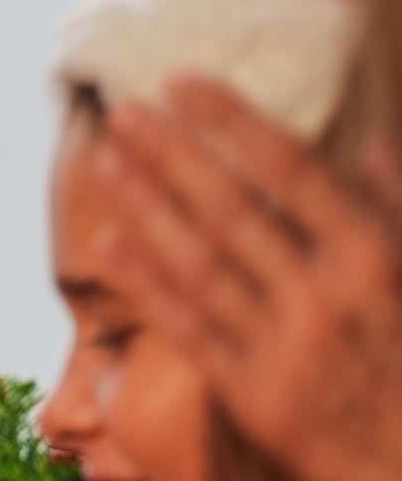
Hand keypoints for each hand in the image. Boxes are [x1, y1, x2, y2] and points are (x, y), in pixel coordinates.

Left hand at [100, 75, 401, 480]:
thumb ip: (396, 211)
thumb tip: (369, 148)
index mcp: (376, 257)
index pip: (292, 170)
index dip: (231, 122)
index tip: (180, 82)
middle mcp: (326, 296)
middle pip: (231, 209)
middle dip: (171, 155)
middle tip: (120, 110)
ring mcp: (285, 349)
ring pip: (200, 264)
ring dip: (146, 208)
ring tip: (106, 161)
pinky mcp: (254, 398)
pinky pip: (189, 330)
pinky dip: (148, 285)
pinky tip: (109, 244)